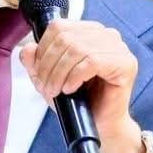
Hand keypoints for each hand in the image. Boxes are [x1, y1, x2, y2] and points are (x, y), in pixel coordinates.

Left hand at [18, 19, 145, 152]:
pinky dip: (76, 76)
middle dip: (49, 65)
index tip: (38, 72)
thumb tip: (27, 49)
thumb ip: (35, 62)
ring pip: (78, 49)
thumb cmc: (79, 101)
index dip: (42, 49)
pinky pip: (93, 61)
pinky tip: (71, 89)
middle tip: (46, 87)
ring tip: (57, 90)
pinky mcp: (126, 63)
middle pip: (66, 38)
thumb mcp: (49, 79)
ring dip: (60, 73)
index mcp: (88, 31)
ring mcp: (119, 47)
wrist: (100, 125)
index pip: (58, 27)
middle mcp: (105, 35)